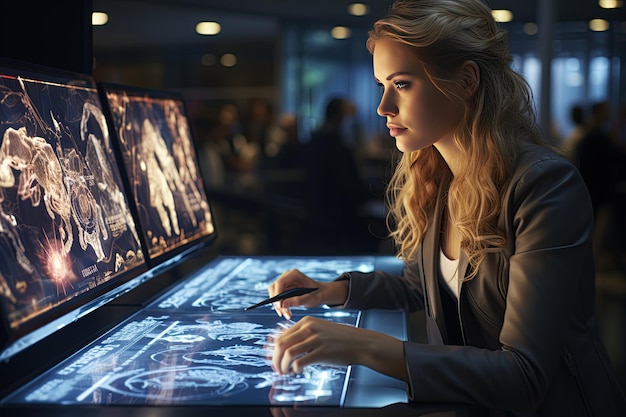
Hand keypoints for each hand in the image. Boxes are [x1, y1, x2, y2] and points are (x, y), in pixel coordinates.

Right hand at [268, 269, 346, 319]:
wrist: (319, 294)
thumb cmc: (316, 294)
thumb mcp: (310, 299)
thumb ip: (297, 301)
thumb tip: (282, 305)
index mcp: (294, 274)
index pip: (280, 283)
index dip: (277, 294)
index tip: (280, 306)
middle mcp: (286, 276)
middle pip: (274, 288)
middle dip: (277, 302)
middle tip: (284, 314)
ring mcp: (284, 282)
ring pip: (274, 294)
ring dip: (278, 306)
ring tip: (287, 316)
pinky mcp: (283, 289)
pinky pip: (277, 298)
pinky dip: (280, 306)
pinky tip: (287, 313)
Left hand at [272, 316, 407, 381]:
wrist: (360, 343)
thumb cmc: (339, 339)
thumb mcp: (319, 331)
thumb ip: (303, 336)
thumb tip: (284, 349)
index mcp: (306, 321)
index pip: (281, 336)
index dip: (274, 351)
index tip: (274, 361)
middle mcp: (309, 328)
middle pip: (281, 344)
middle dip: (275, 359)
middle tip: (277, 369)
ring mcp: (315, 339)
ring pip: (288, 353)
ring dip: (283, 366)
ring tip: (285, 373)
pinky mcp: (322, 351)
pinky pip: (300, 362)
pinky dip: (295, 369)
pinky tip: (298, 371)